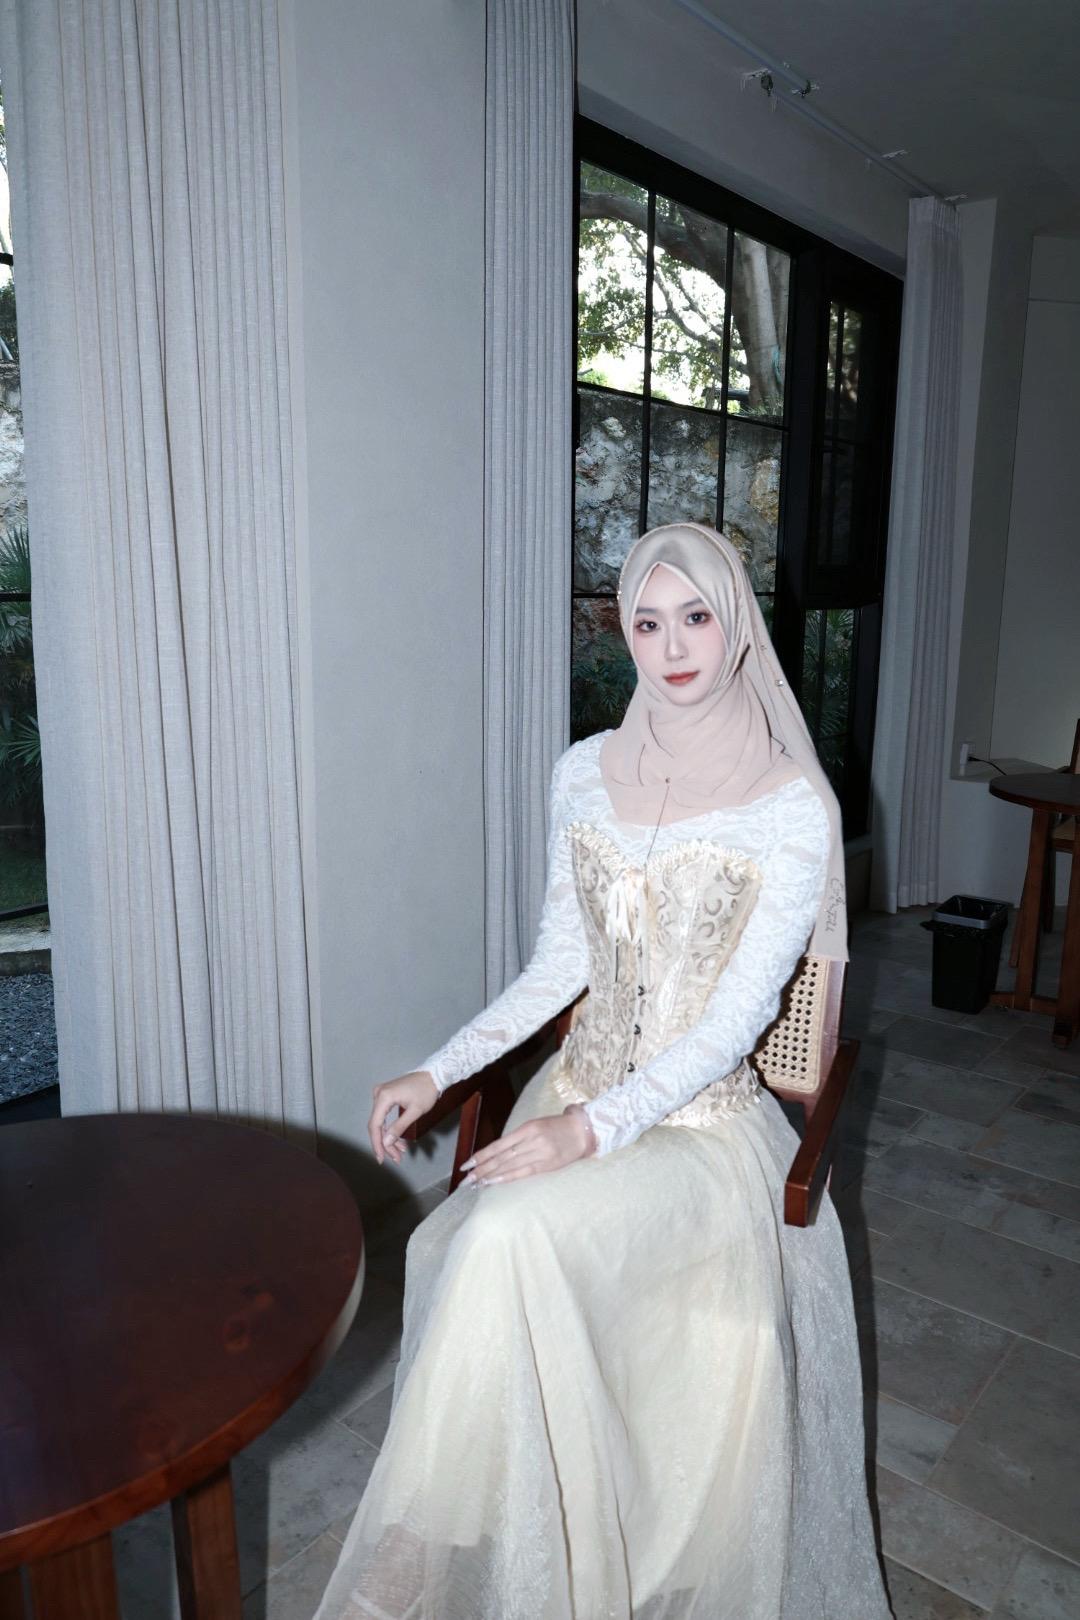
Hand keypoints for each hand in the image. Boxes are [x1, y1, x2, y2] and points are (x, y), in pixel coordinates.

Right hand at [369, 1071, 438, 1165]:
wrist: (433, 1075)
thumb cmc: (426, 1091)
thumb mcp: (414, 1112)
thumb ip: (399, 1127)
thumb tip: (386, 1142)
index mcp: (383, 1097)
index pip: (375, 1125)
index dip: (377, 1144)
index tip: (381, 1158)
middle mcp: (379, 1094)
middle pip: (377, 1125)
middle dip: (385, 1144)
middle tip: (396, 1158)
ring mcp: (381, 1094)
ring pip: (381, 1122)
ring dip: (389, 1138)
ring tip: (400, 1152)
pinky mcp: (386, 1096)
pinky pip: (385, 1116)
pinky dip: (391, 1129)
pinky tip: (399, 1141)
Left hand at [460, 1104, 596, 1186]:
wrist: (582, 1131)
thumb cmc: (556, 1127)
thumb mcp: (535, 1126)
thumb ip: (517, 1138)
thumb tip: (495, 1153)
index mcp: (527, 1128)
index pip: (498, 1145)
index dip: (481, 1155)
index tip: (466, 1164)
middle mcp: (531, 1140)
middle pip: (501, 1158)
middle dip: (481, 1169)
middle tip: (464, 1179)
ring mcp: (540, 1153)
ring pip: (509, 1166)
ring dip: (490, 1176)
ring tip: (475, 1184)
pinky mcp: (547, 1165)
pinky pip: (523, 1173)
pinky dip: (506, 1178)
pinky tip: (493, 1183)